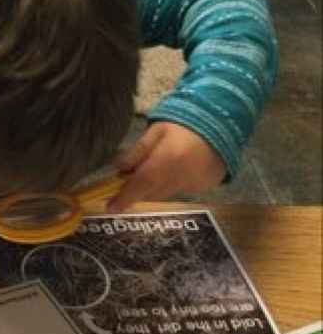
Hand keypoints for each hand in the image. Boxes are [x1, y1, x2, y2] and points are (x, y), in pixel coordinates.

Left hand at [106, 122, 226, 212]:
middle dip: (138, 190)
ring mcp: (193, 184)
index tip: (111, 208)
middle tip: (132, 177)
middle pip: (150, 193)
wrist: (222, 124)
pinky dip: (172, 184)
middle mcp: (178, 177)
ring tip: (158, 166)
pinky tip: (177, 167)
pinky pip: (179, 190)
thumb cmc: (184, 124)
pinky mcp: (202, 187)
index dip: (124, 198)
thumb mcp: (157, 131)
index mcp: (165, 161)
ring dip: (154, 187)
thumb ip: (138, 151)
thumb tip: (118, 169)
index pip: (140, 184)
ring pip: (164, 194)